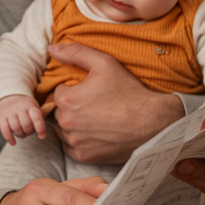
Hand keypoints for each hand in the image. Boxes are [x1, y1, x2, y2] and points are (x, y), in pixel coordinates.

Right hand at [0, 94, 46, 145]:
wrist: (9, 96)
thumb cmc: (26, 106)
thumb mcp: (35, 106)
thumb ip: (41, 115)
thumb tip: (45, 124)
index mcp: (30, 105)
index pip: (36, 117)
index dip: (40, 128)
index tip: (42, 136)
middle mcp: (19, 107)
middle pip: (26, 125)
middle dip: (29, 132)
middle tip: (29, 131)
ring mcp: (9, 112)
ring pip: (16, 128)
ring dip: (21, 135)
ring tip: (22, 134)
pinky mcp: (1, 117)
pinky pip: (4, 130)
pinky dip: (9, 138)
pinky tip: (13, 143)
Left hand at [47, 43, 183, 164]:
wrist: (152, 122)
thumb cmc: (129, 92)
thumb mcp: (104, 63)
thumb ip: (76, 53)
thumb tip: (52, 48)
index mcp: (67, 99)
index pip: (58, 92)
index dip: (73, 90)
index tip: (89, 91)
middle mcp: (67, 123)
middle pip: (59, 112)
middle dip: (71, 107)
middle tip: (94, 104)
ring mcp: (75, 142)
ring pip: (64, 131)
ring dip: (73, 124)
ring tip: (95, 118)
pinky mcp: (85, 156)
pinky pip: (72, 147)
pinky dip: (79, 141)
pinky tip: (96, 132)